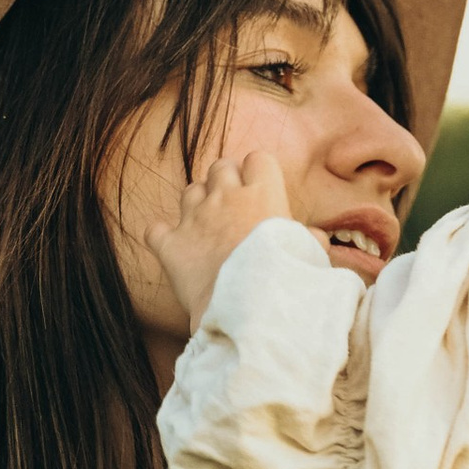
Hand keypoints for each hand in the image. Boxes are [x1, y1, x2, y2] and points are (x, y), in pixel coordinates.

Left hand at [151, 149, 292, 331]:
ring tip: (208, 227)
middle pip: (220, 167)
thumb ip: (308, 239)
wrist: (250, 308)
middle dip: (226, 181)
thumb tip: (313, 237)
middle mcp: (225, 197)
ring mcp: (194, 218)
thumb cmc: (286, 279)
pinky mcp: (172, 246)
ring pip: (190, 190)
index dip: (259, 174)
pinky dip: (162, 236)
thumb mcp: (308, 254)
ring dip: (197, 203)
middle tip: (235, 208)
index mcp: (263, 194)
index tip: (263, 194)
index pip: (258, 160)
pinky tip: (173, 247)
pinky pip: (154, 230)